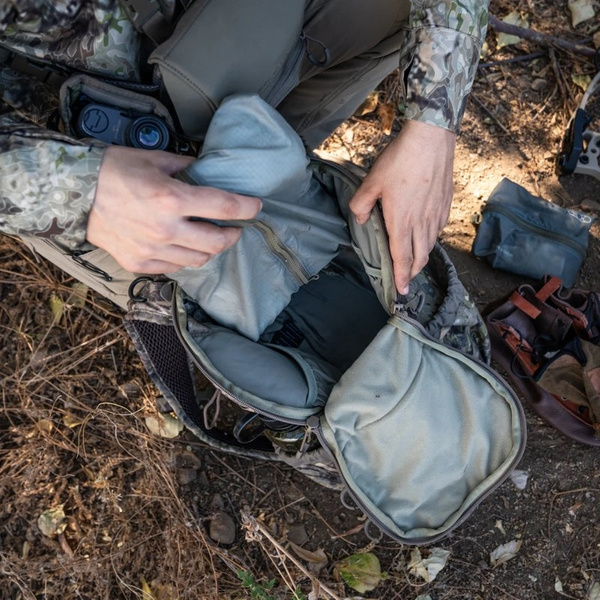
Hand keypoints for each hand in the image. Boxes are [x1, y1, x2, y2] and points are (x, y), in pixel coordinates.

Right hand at [88, 146, 261, 272]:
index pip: (225, 208)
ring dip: (211, 249)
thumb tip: (207, 172)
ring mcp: (153, 250)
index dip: (247, 207)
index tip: (255, 206)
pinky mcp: (140, 263)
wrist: (75, 193)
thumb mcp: (154, 158)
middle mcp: (166, 229)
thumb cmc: (114, 171)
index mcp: (172, 199)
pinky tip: (183, 246)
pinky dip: (185, 257)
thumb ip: (186, 167)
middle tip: (235, 228)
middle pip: (218, 242)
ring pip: (199, 259)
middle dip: (233, 235)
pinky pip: (175, 267)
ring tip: (209, 238)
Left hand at [349, 120, 455, 293]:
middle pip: (420, 256)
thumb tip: (361, 220)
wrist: (430, 140)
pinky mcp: (445, 203)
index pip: (401, 257)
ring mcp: (436, 214)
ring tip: (416, 261)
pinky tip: (428, 235)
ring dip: (423, 256)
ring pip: (431, 244)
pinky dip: (432, 238)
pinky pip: (439, 228)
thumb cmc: (400, 160)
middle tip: (408, 279)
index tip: (401, 290)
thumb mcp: (371, 182)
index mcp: (401, 221)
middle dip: (414, 271)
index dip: (401, 276)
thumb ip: (361, 204)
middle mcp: (421, 222)